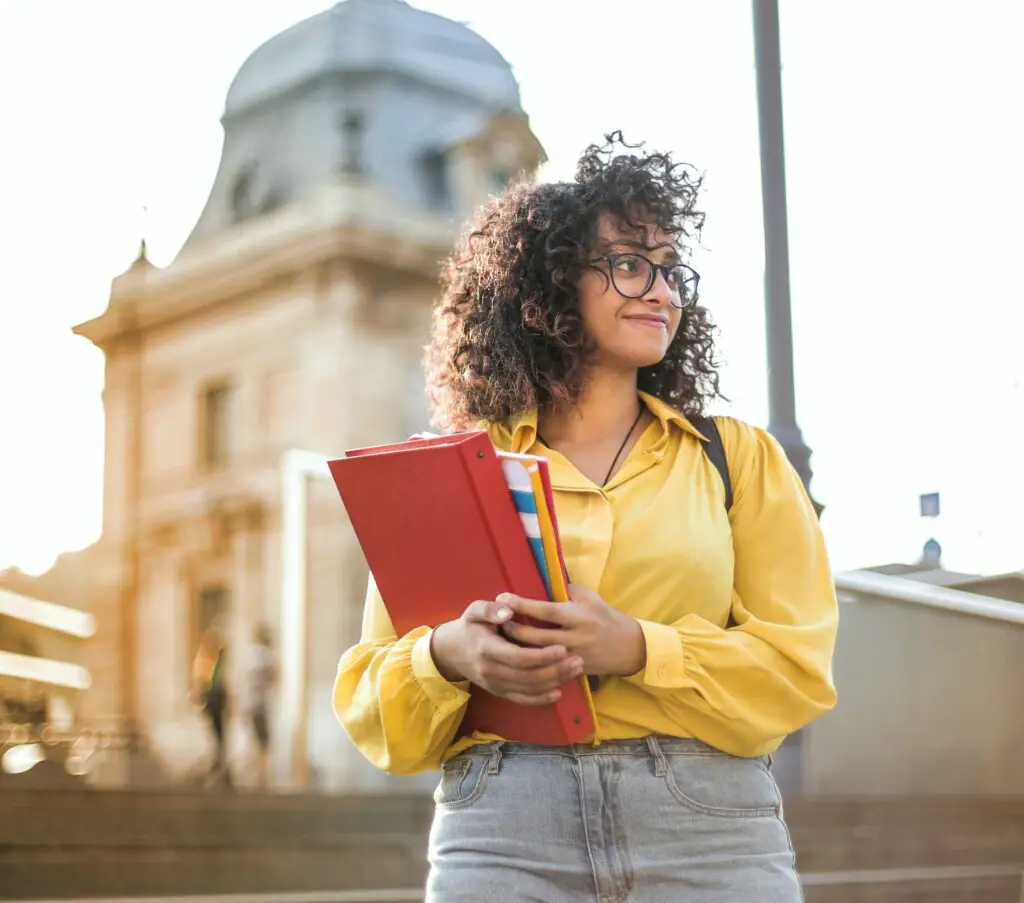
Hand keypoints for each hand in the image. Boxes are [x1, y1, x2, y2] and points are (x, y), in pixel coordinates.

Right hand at [429, 600, 584, 705]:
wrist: (451, 651)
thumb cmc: (469, 627)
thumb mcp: (474, 611)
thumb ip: (490, 609)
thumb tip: (508, 611)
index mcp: (487, 649)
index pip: (518, 657)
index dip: (542, 656)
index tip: (563, 648)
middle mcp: (491, 671)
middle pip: (528, 676)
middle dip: (555, 670)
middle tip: (578, 660)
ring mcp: (495, 684)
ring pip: (529, 689)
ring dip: (554, 682)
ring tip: (575, 670)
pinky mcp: (499, 692)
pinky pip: (522, 700)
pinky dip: (541, 699)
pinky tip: (558, 692)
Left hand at [497, 585, 645, 677]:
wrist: (629, 648)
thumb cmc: (607, 618)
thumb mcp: (591, 599)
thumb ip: (569, 591)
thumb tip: (546, 580)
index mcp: (579, 616)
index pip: (546, 610)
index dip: (523, 604)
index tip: (503, 597)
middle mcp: (575, 637)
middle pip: (537, 636)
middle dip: (514, 629)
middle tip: (497, 621)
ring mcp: (573, 657)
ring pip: (539, 655)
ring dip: (519, 647)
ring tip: (502, 639)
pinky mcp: (573, 670)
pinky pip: (548, 669)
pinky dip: (531, 663)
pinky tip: (517, 658)